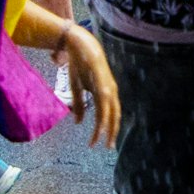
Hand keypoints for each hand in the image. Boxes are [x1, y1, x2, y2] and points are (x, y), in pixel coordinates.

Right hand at [58, 23, 120, 147]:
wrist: (80, 45)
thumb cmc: (80, 65)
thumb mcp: (78, 88)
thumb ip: (80, 105)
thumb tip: (79, 123)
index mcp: (107, 92)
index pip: (111, 114)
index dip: (108, 128)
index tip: (104, 141)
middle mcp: (111, 91)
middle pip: (115, 117)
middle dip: (112, 132)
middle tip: (109, 147)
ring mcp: (108, 88)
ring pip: (110, 114)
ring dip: (107, 129)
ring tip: (103, 142)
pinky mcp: (103, 86)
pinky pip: (104, 106)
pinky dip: (103, 119)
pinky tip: (100, 128)